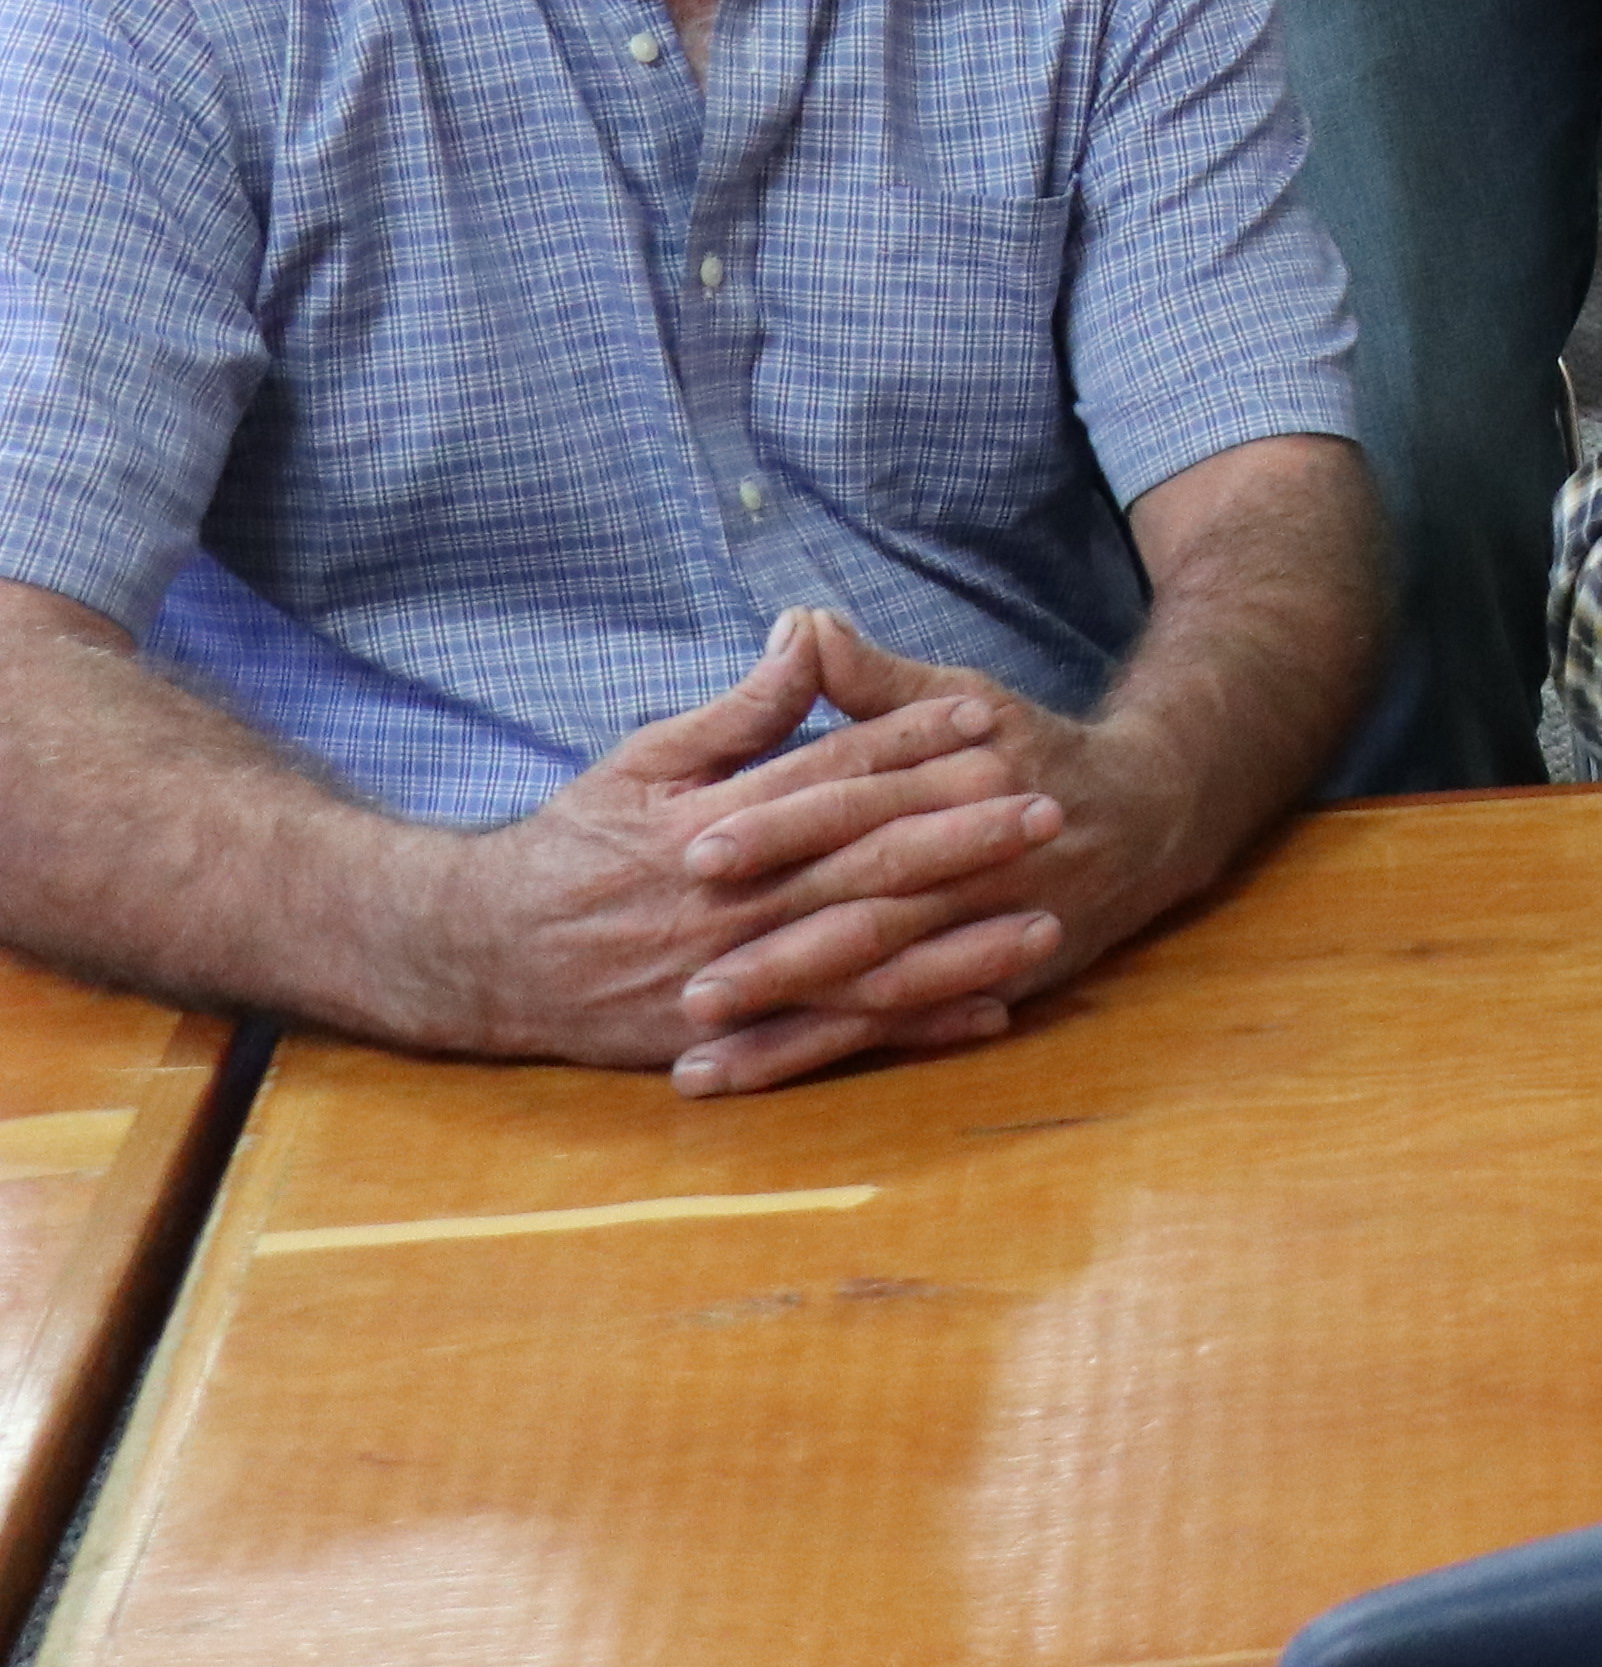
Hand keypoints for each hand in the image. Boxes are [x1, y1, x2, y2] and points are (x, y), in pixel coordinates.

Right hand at [424, 615, 1064, 1094]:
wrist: (485, 957)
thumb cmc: (573, 844)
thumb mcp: (643, 760)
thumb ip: (735, 710)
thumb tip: (805, 631)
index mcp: (709, 826)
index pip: (828, 775)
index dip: (909, 743)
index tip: (984, 714)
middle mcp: (729, 903)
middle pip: (863, 865)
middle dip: (961, 837)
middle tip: (1050, 807)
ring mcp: (736, 977)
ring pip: (865, 959)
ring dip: (960, 942)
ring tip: (1046, 919)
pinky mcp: (736, 1035)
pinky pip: (839, 1035)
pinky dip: (915, 1028)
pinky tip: (989, 1012)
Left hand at [651, 615, 1239, 1087]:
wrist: (1154, 814)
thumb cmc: (1034, 752)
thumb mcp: (965, 699)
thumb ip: (876, 679)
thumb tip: (799, 624)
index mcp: (965, 782)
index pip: (857, 806)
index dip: (779, 829)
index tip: (694, 852)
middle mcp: (982, 864)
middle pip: (869, 912)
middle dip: (778, 956)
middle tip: (688, 988)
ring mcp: (994, 933)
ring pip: (884, 990)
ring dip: (793, 1029)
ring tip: (700, 1054)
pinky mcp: (999, 983)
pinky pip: (907, 1033)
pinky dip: (838, 1057)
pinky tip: (764, 1077)